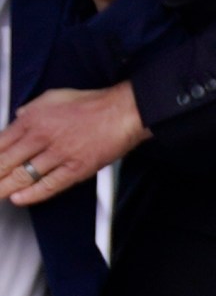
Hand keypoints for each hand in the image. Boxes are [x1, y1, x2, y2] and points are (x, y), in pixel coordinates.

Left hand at [0, 84, 147, 206]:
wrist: (123, 112)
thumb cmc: (92, 104)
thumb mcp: (53, 96)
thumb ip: (31, 110)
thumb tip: (19, 118)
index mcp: (33, 119)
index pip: (0, 143)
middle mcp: (42, 137)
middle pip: (5, 162)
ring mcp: (58, 154)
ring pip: (22, 176)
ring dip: (4, 188)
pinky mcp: (75, 168)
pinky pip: (49, 185)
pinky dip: (32, 194)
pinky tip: (19, 199)